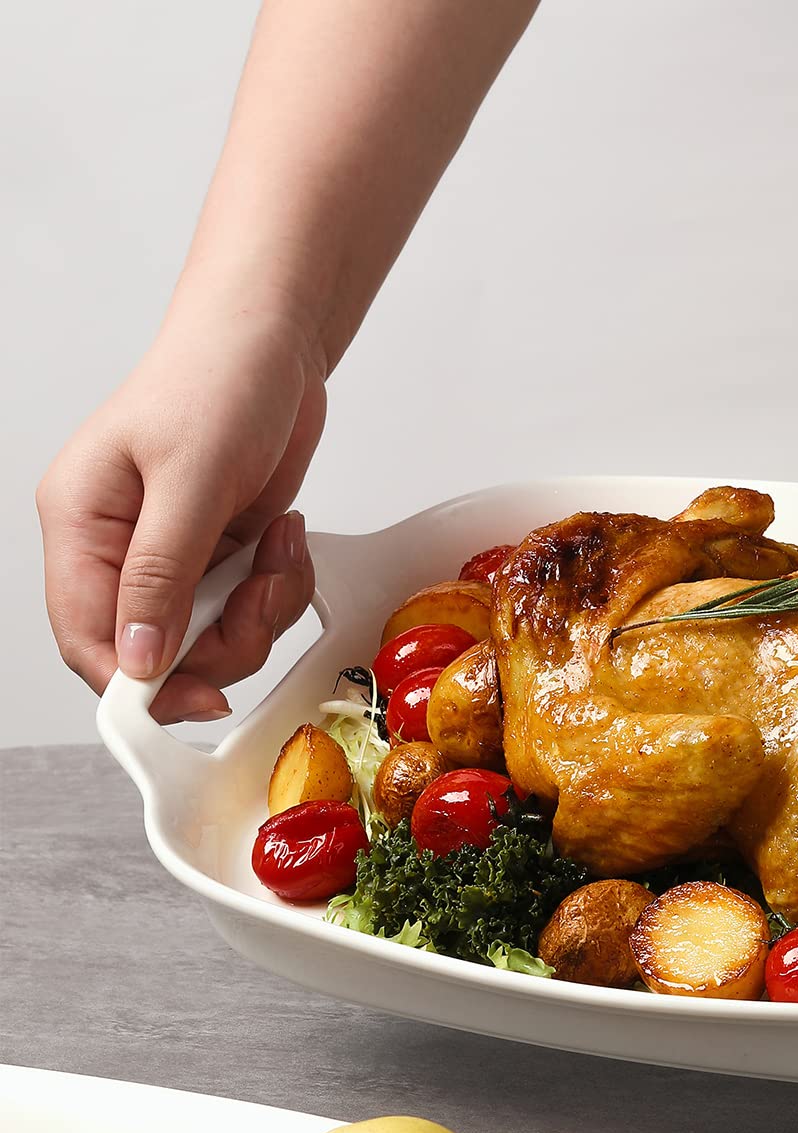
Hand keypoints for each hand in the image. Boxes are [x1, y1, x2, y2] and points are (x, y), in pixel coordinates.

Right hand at [38, 302, 326, 722]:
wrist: (273, 342)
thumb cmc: (217, 381)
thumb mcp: (190, 480)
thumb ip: (162, 576)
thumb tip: (140, 659)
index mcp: (81, 525)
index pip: (88, 638)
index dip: (142, 683)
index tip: (200, 695)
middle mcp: (121, 549)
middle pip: (160, 652)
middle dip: (223, 641)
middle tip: (259, 597)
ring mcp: (175, 555)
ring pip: (214, 637)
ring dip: (261, 610)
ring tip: (277, 548)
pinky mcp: (222, 553)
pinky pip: (251, 608)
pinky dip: (279, 587)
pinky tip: (285, 538)